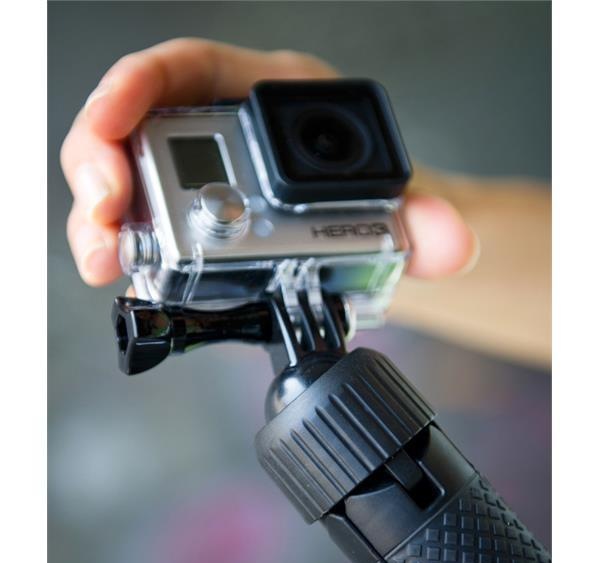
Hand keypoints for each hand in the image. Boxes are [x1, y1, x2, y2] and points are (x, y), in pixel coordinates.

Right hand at [61, 38, 476, 285]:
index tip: (112, 123)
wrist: (386, 245)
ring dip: (106, 224)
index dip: (136, 86)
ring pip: (133, 189)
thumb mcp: (412, 203)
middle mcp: (224, 136)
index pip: (190, 69)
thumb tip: (446, 242)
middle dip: (104, 170)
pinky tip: (131, 283)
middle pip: (139, 131)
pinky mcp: (199, 231)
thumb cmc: (391, 205)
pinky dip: (135, 259)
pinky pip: (151, 236)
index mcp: (268, 99)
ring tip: (105, 260)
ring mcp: (205, 185)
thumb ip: (430, 220)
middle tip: (104, 219)